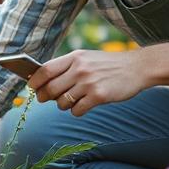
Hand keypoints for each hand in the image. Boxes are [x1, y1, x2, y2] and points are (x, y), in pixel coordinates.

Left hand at [27, 49, 149, 116]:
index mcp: (75, 57)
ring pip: (62, 102)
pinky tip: (84, 105)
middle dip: (45, 97)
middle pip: (50, 89)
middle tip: (46, 99)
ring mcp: (89, 83)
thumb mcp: (86, 57)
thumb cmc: (108, 65)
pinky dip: (77, 111)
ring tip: (73, 100)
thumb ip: (66, 66)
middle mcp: (80, 69)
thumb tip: (42, 81)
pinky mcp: (98, 96)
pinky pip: (76, 111)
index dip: (34, 81)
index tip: (32, 87)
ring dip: (63, 105)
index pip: (45, 70)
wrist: (137, 68)